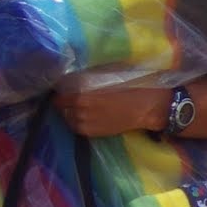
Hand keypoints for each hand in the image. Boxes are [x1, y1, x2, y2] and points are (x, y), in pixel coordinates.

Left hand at [53, 84, 172, 137]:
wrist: (148, 106)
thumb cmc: (129, 86)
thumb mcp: (105, 74)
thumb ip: (86, 76)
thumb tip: (72, 73)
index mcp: (81, 95)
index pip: (58, 95)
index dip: (59, 91)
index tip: (62, 88)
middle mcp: (79, 110)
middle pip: (60, 107)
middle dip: (64, 102)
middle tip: (69, 97)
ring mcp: (85, 123)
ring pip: (67, 118)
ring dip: (69, 112)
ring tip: (77, 107)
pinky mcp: (92, 133)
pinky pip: (76, 127)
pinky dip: (76, 121)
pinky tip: (84, 116)